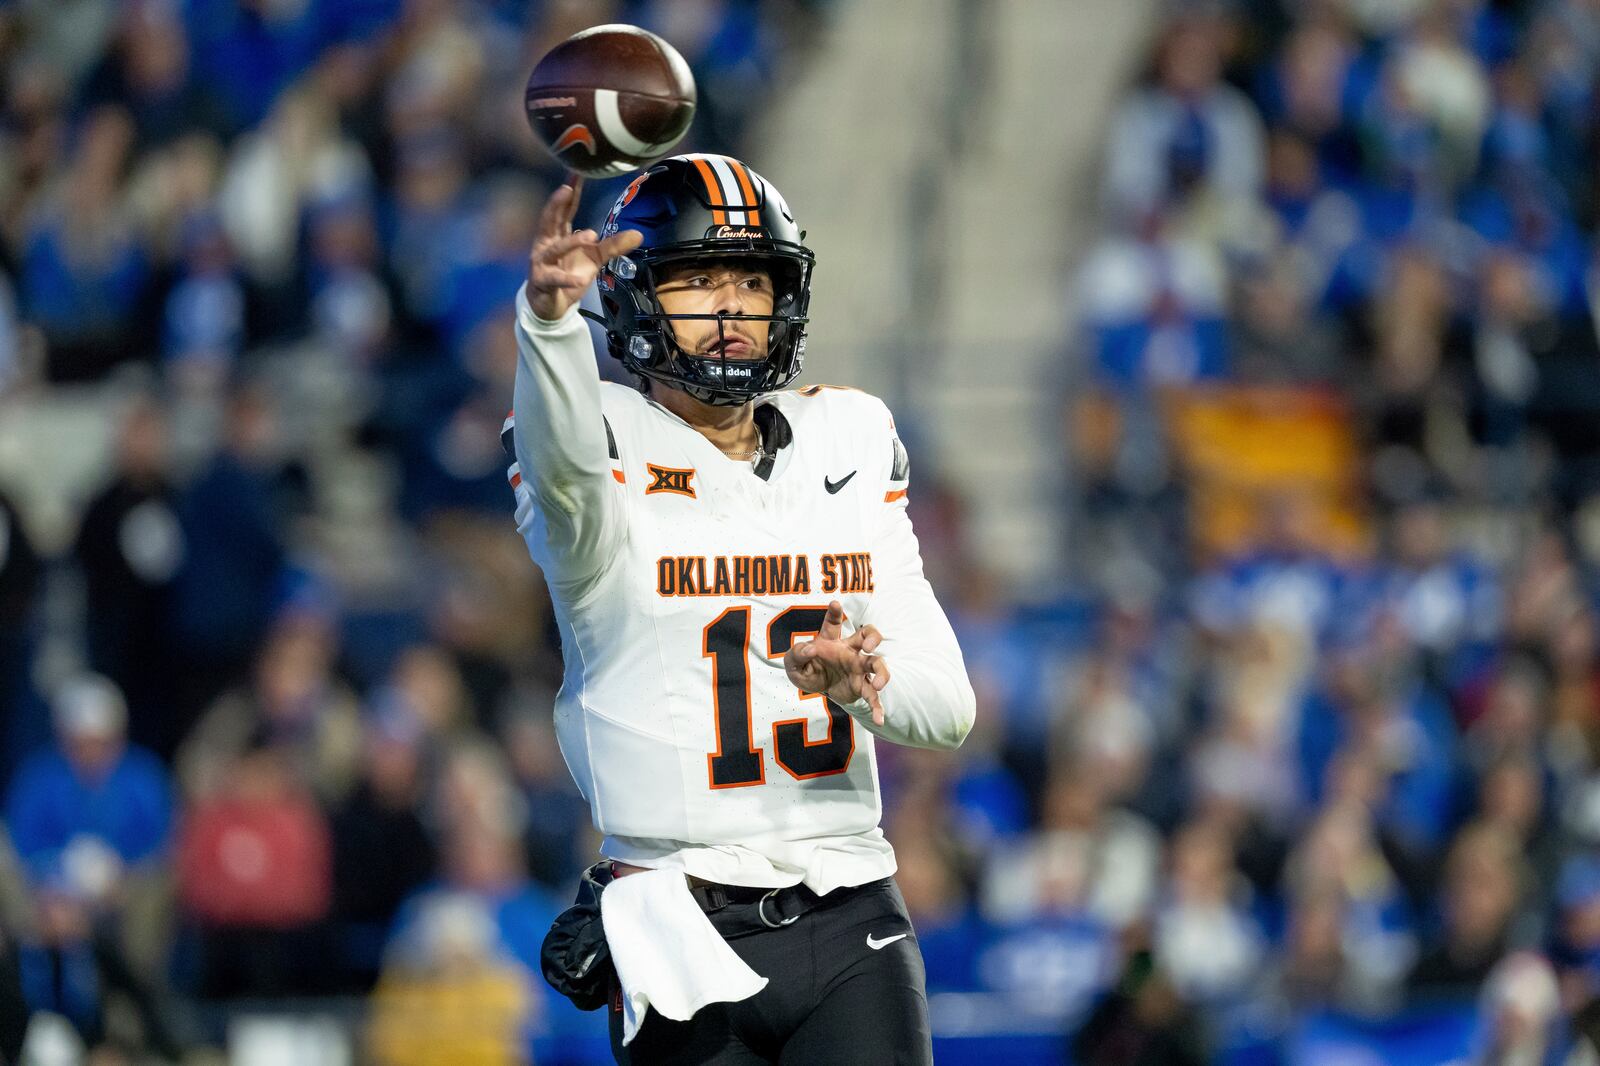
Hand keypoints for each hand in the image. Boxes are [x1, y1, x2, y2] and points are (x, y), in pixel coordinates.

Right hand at [527, 174, 642, 320]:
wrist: (551, 305)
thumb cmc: (568, 274)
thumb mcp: (594, 259)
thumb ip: (613, 246)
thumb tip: (639, 234)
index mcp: (558, 235)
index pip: (564, 210)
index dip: (570, 192)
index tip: (577, 172)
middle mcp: (546, 244)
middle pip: (550, 220)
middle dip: (557, 204)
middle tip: (568, 188)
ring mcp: (542, 263)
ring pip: (555, 249)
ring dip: (571, 241)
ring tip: (590, 235)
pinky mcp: (543, 282)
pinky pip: (555, 279)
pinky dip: (566, 279)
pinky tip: (577, 279)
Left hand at [783, 601, 890, 726]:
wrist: (817, 688)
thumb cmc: (808, 668)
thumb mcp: (794, 663)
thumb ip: (798, 653)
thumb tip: (810, 649)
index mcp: (831, 641)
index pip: (833, 624)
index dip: (834, 613)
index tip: (834, 604)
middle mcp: (849, 651)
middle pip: (869, 636)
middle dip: (872, 638)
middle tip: (869, 648)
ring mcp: (858, 669)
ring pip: (878, 665)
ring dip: (881, 674)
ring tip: (877, 686)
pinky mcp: (861, 687)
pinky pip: (873, 697)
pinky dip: (878, 708)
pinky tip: (879, 719)